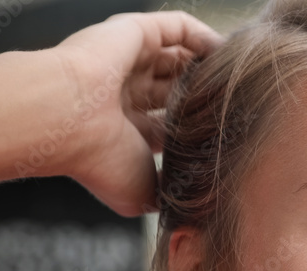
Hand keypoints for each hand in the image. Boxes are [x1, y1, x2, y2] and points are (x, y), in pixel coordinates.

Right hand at [51, 11, 222, 215]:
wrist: (62, 119)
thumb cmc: (99, 161)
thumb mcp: (141, 195)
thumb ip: (167, 196)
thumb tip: (192, 207)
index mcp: (123, 130)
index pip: (170, 127)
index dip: (199, 132)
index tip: (234, 141)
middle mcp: (124, 93)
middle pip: (176, 90)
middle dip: (207, 99)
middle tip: (244, 110)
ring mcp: (127, 61)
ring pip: (179, 57)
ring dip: (209, 67)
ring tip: (242, 81)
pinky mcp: (133, 32)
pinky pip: (177, 27)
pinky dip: (204, 36)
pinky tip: (229, 53)